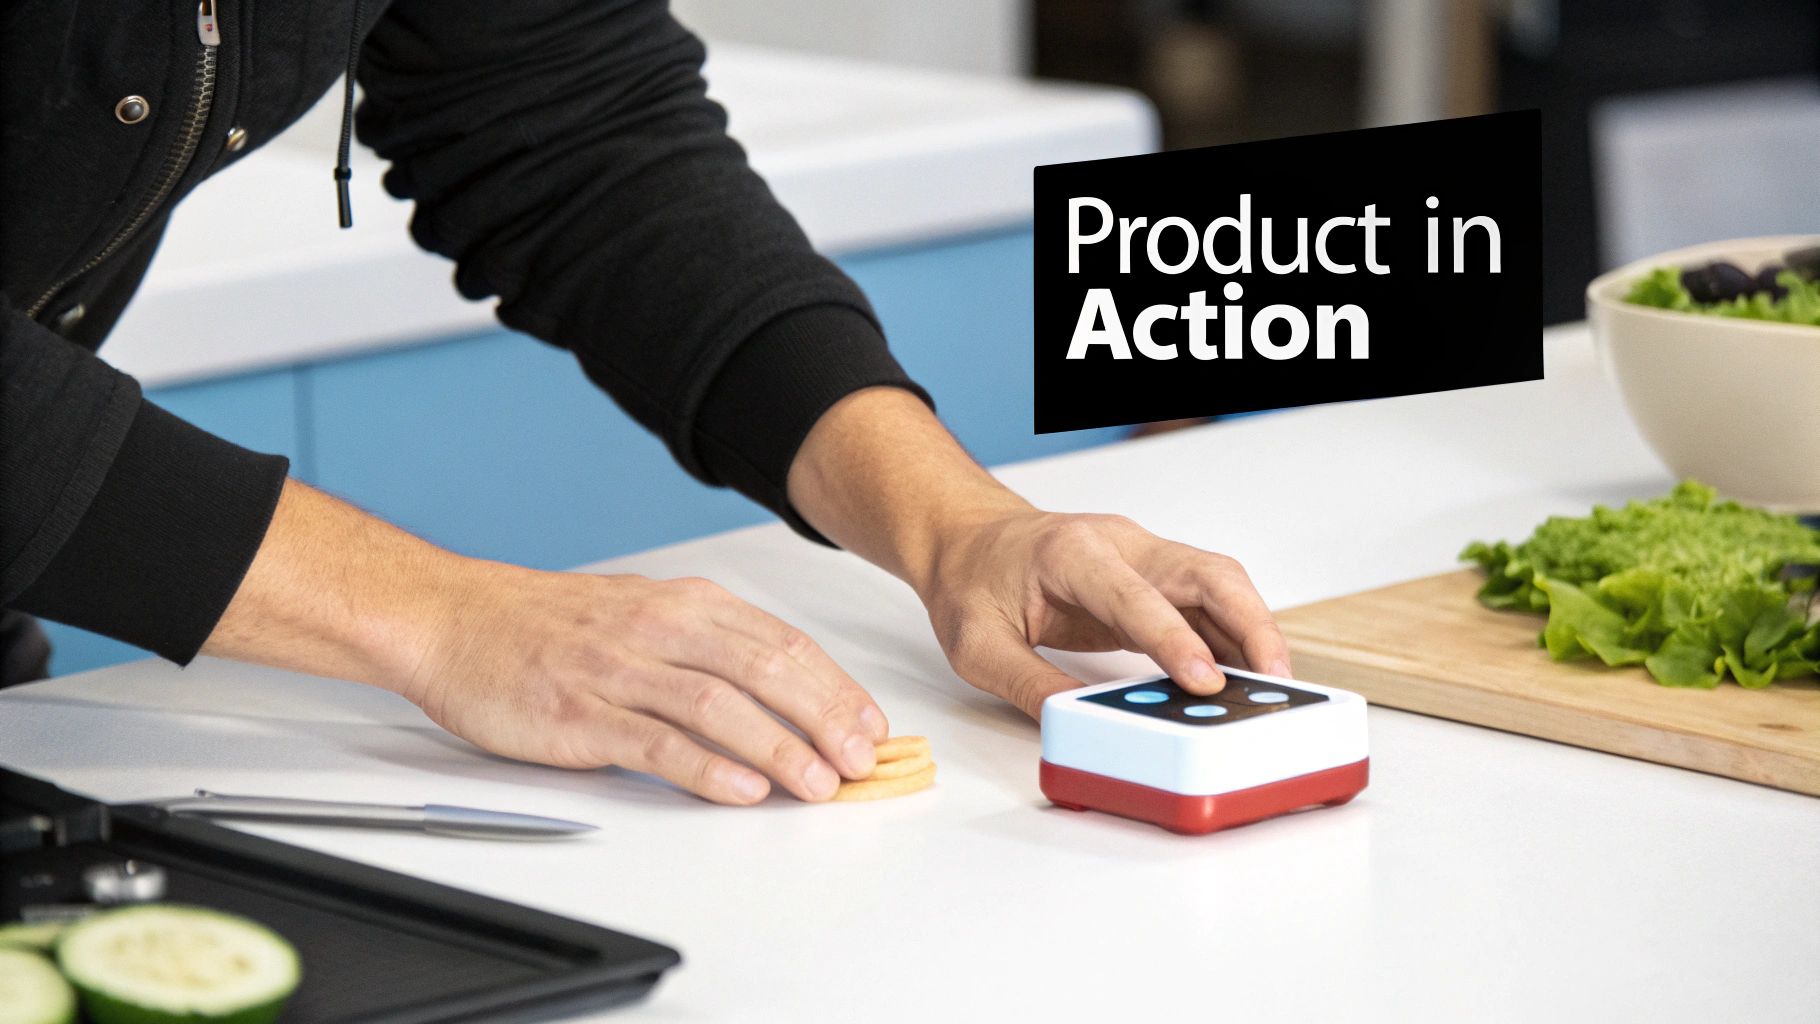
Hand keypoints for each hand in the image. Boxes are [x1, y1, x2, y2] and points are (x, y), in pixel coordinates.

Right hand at [400, 562, 888, 802]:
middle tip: (860, 760)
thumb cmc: (550, 624)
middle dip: (824, 718)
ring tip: (817, 784)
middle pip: (764, 671)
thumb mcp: (645, 612)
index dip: (835, 687)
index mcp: (684, 603)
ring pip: (719, 707)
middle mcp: (659, 629)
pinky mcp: (580, 715)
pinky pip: (655, 743)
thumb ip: (711, 647)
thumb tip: (786, 690)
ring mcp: (619, 671)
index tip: (870, 725)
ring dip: (779, 748)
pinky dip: (706, 767)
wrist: (455, 620)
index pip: (781, 643)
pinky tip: (741, 788)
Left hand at [912, 510, 1290, 716]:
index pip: (1135, 595)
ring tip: (1276, 684)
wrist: (967, 539)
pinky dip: (1234, 635)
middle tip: (1275, 679)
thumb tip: (1079, 725)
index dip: (1174, 639)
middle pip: (1204, 572)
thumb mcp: (977, 645)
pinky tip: (1247, 674)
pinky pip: (1206, 603)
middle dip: (1249, 622)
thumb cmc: (971, 581)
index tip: (1206, 681)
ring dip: (1253, 628)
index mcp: (1071, 553)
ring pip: (1217, 583)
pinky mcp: (1152, 580)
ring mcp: (1142, 557)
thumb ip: (1029, 685)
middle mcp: (1119, 544)